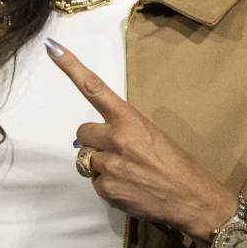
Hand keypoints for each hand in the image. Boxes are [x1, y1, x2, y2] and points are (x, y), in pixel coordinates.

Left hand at [44, 39, 234, 238]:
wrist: (193, 199)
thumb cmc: (177, 165)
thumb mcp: (153, 136)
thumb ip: (123, 131)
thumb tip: (94, 139)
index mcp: (130, 120)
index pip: (95, 89)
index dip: (71, 68)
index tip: (53, 48)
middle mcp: (116, 138)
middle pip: (82, 133)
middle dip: (93, 142)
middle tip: (116, 152)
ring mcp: (110, 165)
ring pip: (87, 160)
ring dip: (101, 166)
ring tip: (128, 174)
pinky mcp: (107, 188)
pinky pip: (95, 183)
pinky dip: (108, 187)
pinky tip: (129, 189)